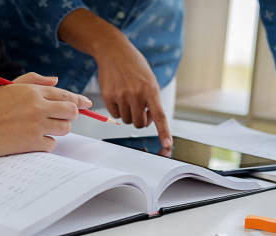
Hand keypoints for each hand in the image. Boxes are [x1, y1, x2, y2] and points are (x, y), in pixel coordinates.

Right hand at [0, 73, 91, 157]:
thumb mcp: (10, 88)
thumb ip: (34, 81)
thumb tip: (56, 80)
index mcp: (32, 91)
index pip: (65, 95)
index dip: (79, 100)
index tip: (87, 104)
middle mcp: (38, 106)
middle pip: (71, 111)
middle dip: (70, 116)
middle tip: (61, 119)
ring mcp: (37, 125)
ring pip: (64, 128)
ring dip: (57, 130)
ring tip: (41, 129)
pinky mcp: (33, 142)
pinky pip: (52, 144)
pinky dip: (45, 144)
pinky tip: (31, 141)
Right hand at [57, 8, 171, 147]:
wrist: (113, 50)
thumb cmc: (133, 65)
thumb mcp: (149, 79)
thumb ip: (151, 99)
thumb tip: (147, 119)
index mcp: (150, 89)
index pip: (159, 116)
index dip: (164, 132)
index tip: (167, 144)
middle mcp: (136, 94)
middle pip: (139, 124)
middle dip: (140, 120)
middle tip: (140, 110)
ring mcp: (121, 96)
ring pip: (126, 121)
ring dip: (128, 114)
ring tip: (128, 98)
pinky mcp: (108, 96)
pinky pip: (115, 115)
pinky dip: (117, 110)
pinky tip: (118, 96)